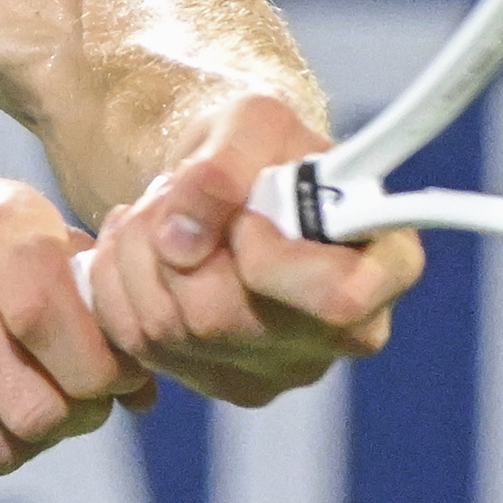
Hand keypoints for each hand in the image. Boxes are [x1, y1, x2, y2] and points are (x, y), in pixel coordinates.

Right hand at [0, 177, 152, 478]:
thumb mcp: (11, 223)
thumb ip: (83, 284)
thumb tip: (147, 381)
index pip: (59, 325)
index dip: (105, 369)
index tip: (116, 374)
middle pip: (41, 408)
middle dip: (78, 416)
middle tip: (79, 399)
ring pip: (6, 444)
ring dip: (35, 437)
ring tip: (30, 400)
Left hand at [82, 94, 423, 405]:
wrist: (232, 178)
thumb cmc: (264, 146)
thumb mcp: (252, 120)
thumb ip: (225, 165)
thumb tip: (180, 241)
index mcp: (385, 266)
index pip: (336, 301)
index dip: (269, 258)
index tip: (247, 217)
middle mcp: (346, 334)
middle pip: (225, 320)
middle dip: (174, 242)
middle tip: (175, 194)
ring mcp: (283, 368)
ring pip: (170, 332)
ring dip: (138, 255)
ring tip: (158, 211)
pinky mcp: (223, 381)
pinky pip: (139, 344)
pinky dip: (117, 285)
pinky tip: (141, 248)